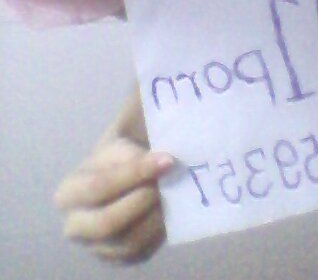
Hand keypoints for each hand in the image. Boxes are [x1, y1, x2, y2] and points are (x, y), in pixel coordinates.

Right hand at [54, 137, 173, 263]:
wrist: (127, 174)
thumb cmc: (121, 154)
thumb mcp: (120, 138)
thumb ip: (130, 149)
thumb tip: (151, 160)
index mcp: (69, 193)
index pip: (99, 186)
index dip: (135, 173)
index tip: (167, 160)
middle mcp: (76, 225)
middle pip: (108, 223)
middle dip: (143, 201)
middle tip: (167, 181)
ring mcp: (97, 247)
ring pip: (128, 241)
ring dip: (155, 217)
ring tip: (171, 194)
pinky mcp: (120, 258)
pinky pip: (142, 252)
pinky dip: (160, 232)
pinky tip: (169, 209)